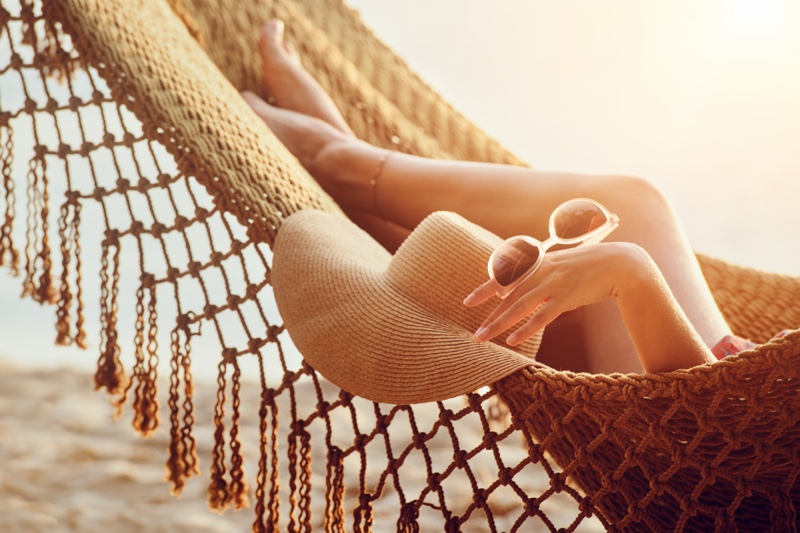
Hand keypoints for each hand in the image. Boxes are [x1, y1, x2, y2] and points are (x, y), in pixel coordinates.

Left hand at [464, 242, 644, 345]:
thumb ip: (538, 278)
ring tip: (484, 337)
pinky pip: (542, 316)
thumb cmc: (588, 267)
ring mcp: (554, 283)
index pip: (505, 276)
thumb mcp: (559, 267)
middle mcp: (542, 271)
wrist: (620, 264)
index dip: (485, 289)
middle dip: (490, 315)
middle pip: (508, 295)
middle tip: (476, 333)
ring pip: (520, 306)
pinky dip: (526, 329)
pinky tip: (513, 341)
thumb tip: (516, 292)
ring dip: (500, 323)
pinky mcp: (567, 296)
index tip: (468, 302)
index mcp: (539, 263)